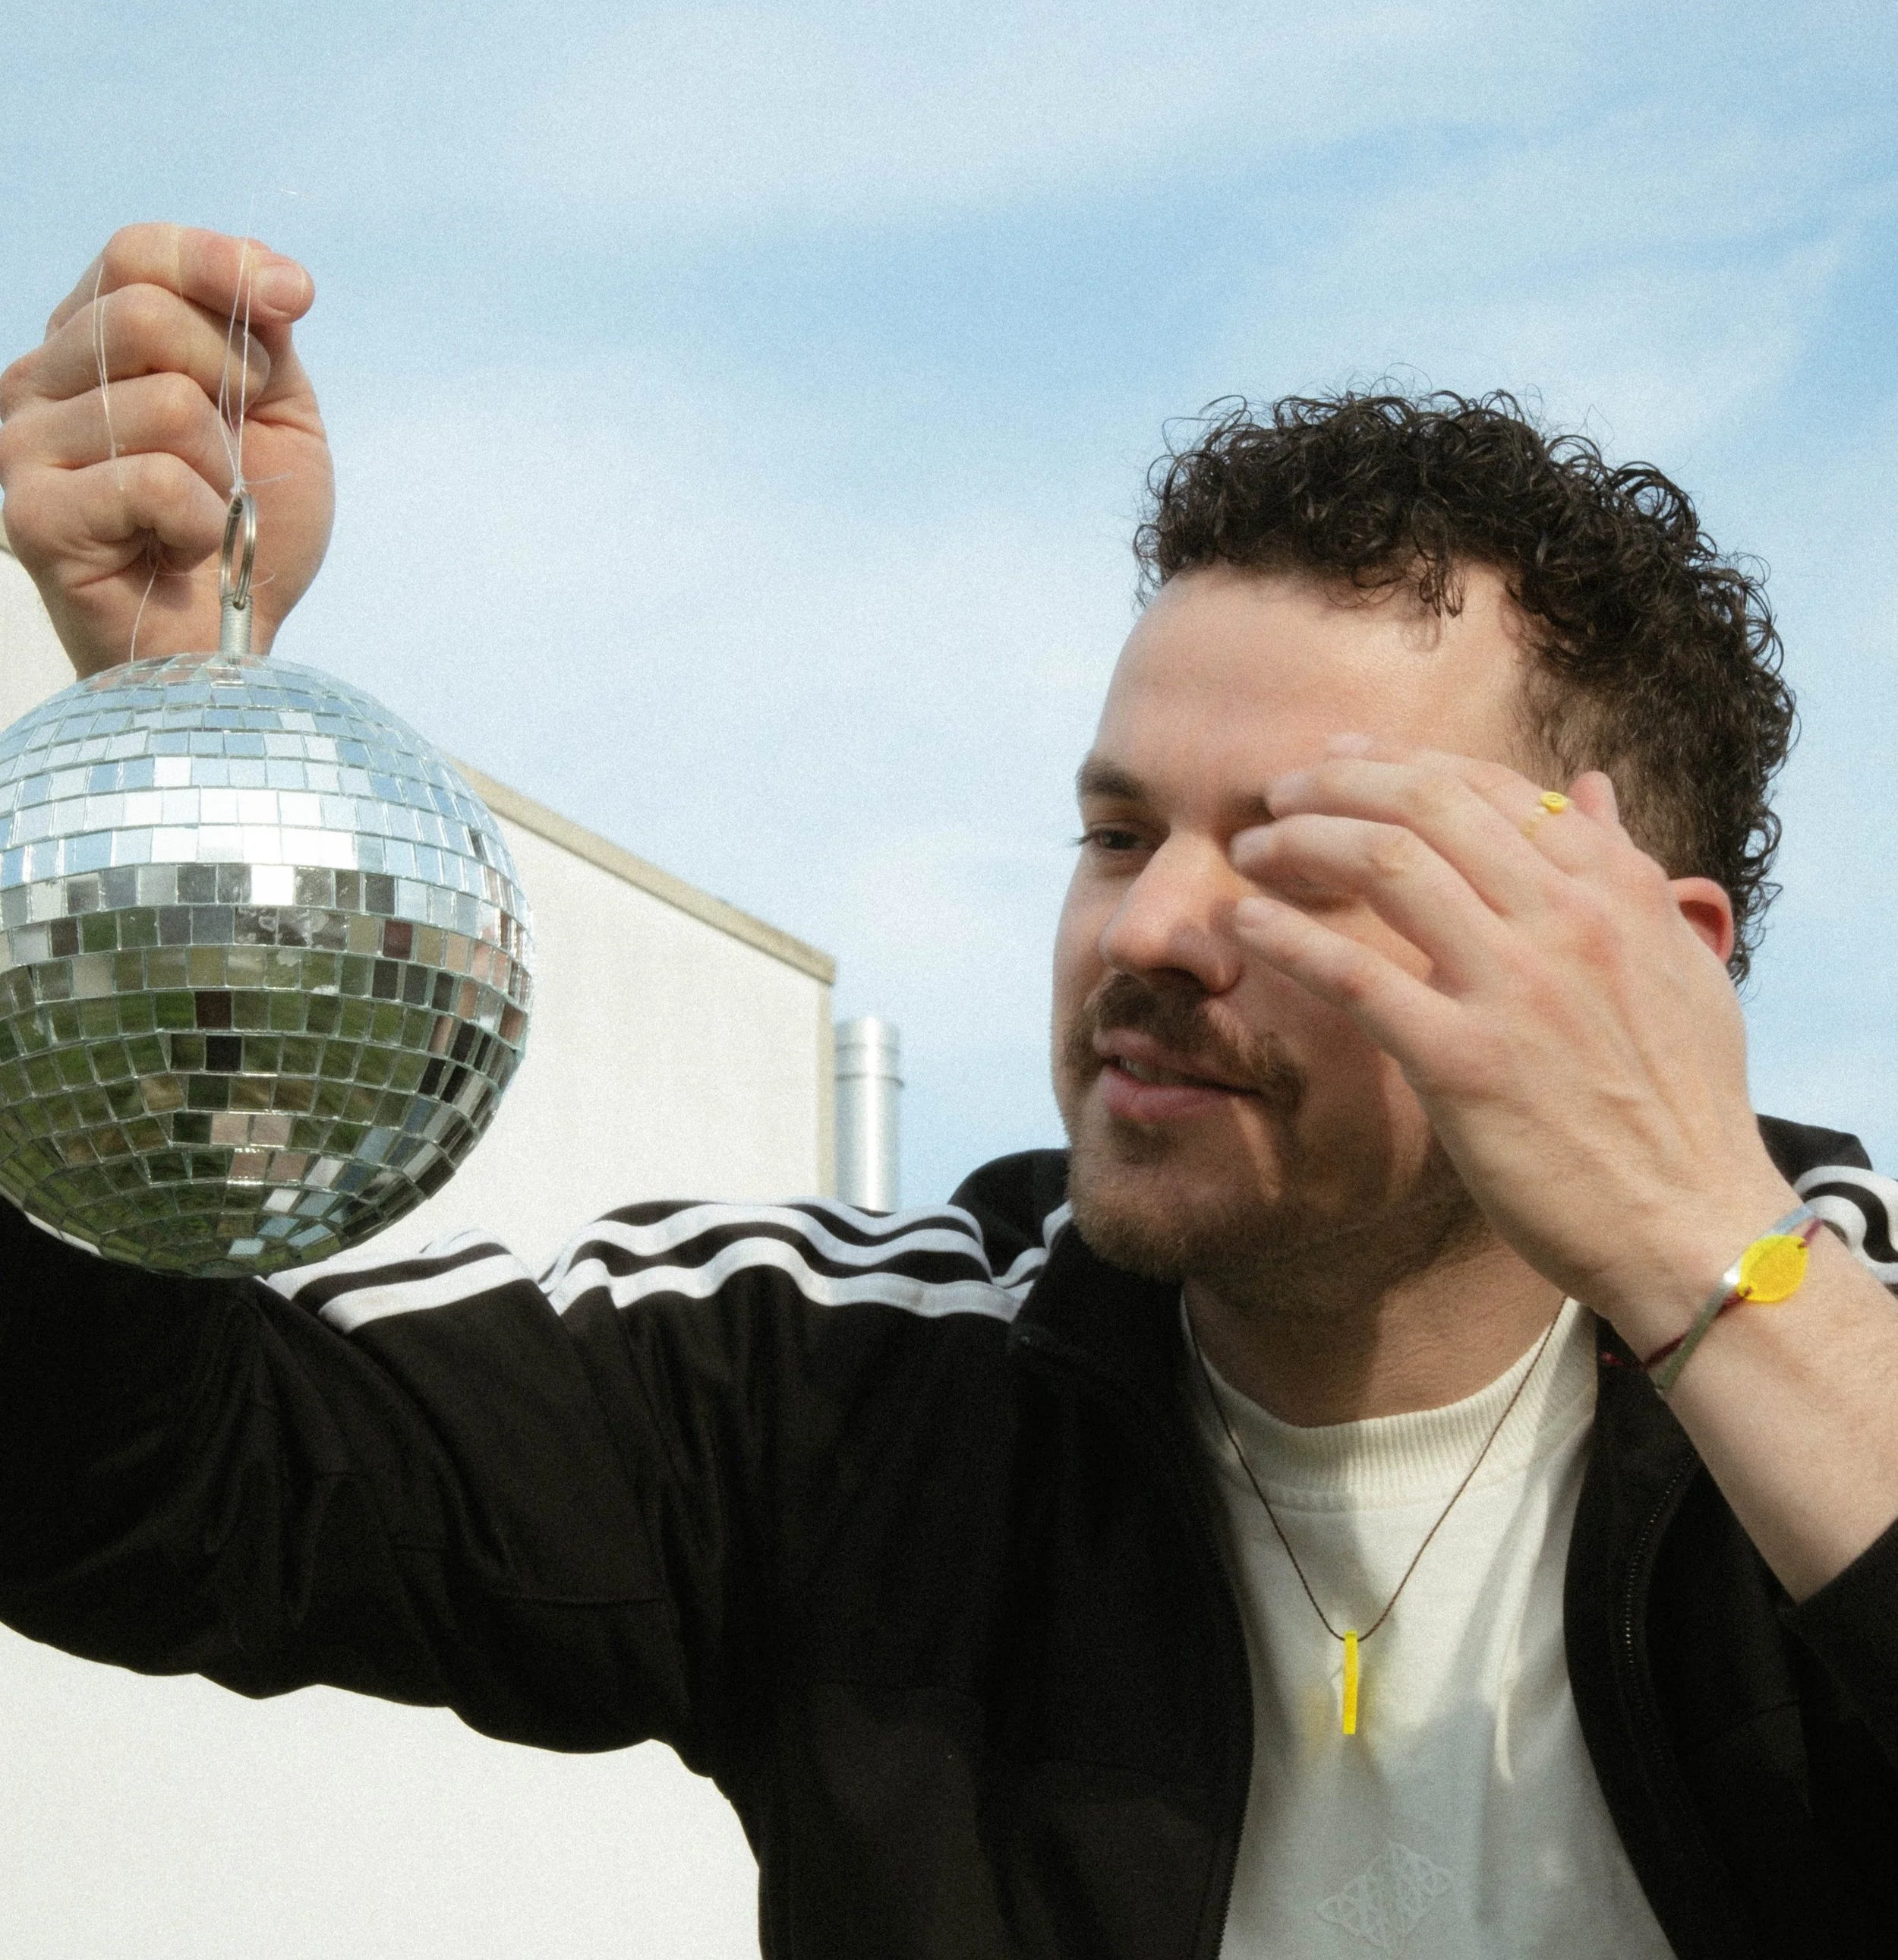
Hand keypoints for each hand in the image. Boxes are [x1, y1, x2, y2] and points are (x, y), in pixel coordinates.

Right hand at [0, 224, 334, 673]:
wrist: (229, 648)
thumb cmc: (246, 535)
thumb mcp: (277, 419)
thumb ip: (263, 339)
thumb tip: (277, 275)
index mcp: (91, 344)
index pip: (136, 252)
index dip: (221, 263)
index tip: (297, 299)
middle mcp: (40, 382)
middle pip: (147, 314)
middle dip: (234, 383)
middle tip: (237, 456)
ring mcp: (24, 447)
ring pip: (165, 403)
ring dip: (221, 473)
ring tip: (205, 515)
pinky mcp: (33, 514)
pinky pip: (155, 480)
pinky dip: (202, 524)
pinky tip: (182, 550)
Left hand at [1229, 735, 1794, 1348]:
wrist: (1692, 1225)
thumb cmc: (1683, 1103)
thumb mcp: (1681, 965)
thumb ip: (1628, 870)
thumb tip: (1591, 785)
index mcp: (1617, 890)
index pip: (1491, 786)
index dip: (1400, 760)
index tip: (1341, 758)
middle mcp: (1569, 921)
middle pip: (1427, 804)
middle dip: (1337, 782)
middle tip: (1279, 791)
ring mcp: (1517, 989)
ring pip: (1388, 865)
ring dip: (1303, 842)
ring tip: (1253, 849)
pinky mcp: (1465, 1063)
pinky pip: (1356, 975)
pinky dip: (1289, 937)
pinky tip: (1243, 922)